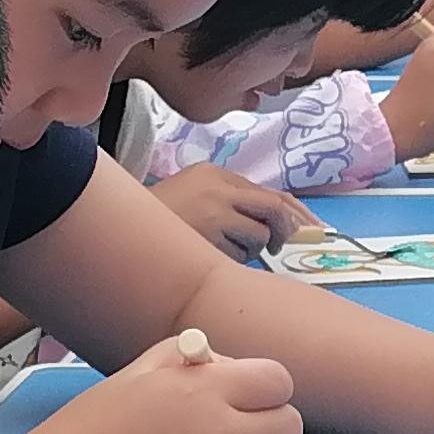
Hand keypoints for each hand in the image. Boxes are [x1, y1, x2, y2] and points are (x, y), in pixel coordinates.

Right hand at [149, 164, 313, 260]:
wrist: (119, 232)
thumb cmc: (160, 221)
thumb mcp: (195, 196)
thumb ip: (232, 203)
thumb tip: (278, 225)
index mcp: (215, 174)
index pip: (270, 193)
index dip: (297, 214)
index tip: (313, 230)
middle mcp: (218, 187)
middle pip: (274, 208)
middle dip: (284, 231)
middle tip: (278, 247)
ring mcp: (213, 211)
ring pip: (258, 235)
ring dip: (249, 249)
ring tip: (219, 247)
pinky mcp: (207, 235)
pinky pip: (238, 254)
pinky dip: (230, 259)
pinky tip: (206, 253)